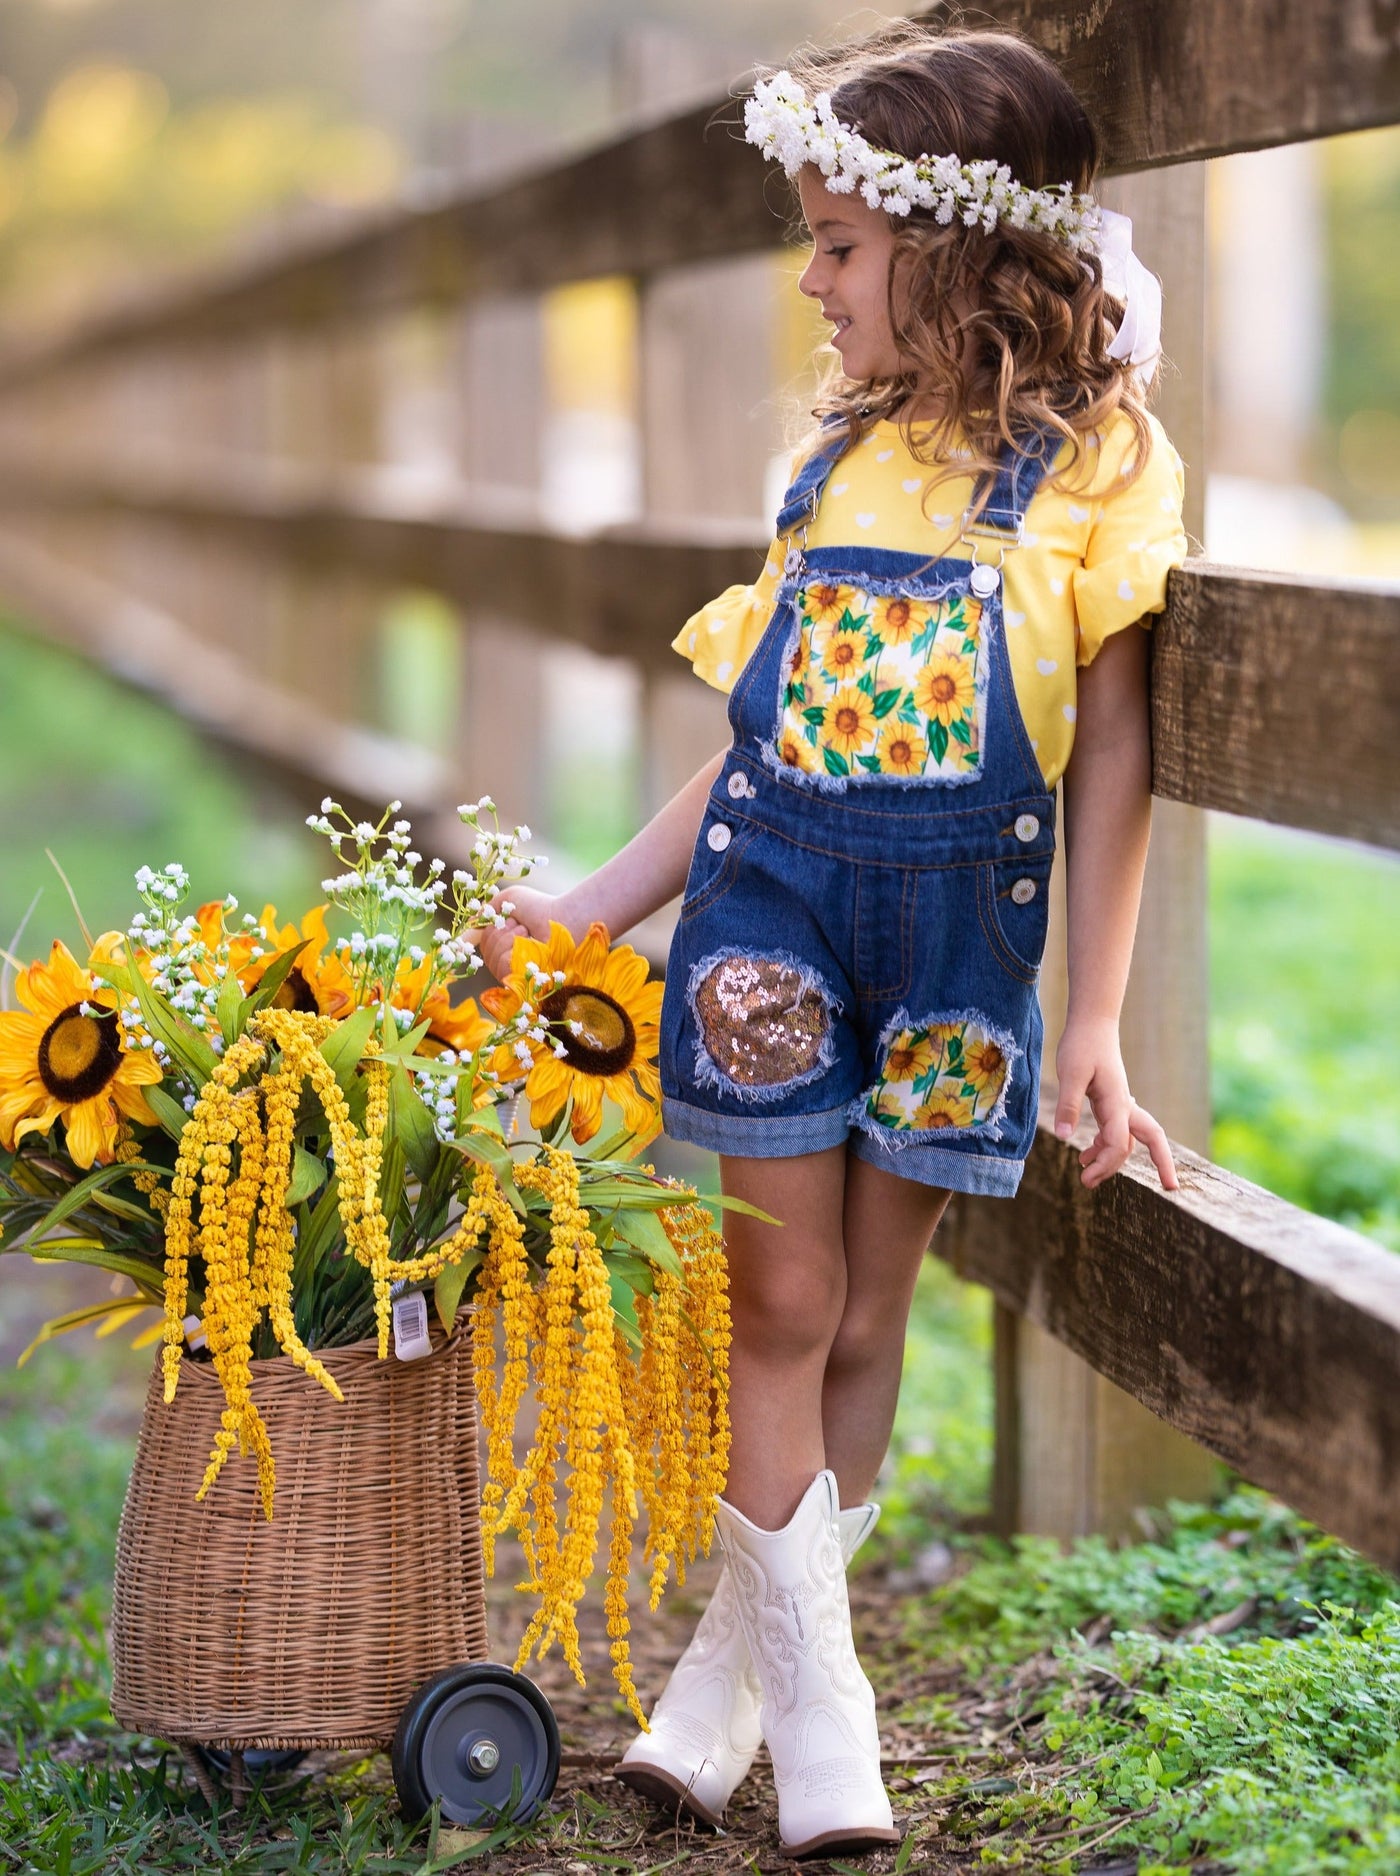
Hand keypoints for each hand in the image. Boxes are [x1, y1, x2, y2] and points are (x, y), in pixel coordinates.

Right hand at [477, 884, 564, 981]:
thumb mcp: (509, 900)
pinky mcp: (523, 981)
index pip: (481, 943)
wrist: (564, 917)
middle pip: (485, 950)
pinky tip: (530, 944)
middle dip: (500, 931)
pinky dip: (513, 950)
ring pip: (492, 958)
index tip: (505, 920)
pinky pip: (501, 966)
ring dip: (508, 938)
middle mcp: (509, 961)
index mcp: (504, 944)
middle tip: (522, 925)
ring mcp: (516, 973)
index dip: (488, 930)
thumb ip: (486, 911)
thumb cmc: (541, 907)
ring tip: (528, 933)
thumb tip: (469, 926)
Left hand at [1053, 1017, 1177, 1190]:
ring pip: (1128, 1138)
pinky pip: (1115, 1130)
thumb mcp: (1070, 1074)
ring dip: (1113, 1160)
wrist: (1092, 1023)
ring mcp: (1120, 1103)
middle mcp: (1124, 1105)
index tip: (1087, 1176)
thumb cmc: (1082, 1045)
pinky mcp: (1110, 1101)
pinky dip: (1104, 1146)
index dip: (1106, 1162)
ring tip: (1087, 1179)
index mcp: (1117, 1102)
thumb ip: (1068, 1105)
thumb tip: (1063, 1137)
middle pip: (1153, 1138)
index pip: (1117, 1141)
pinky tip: (1085, 1154)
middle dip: (1163, 1163)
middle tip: (1171, 1188)